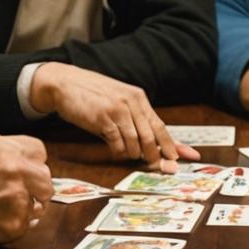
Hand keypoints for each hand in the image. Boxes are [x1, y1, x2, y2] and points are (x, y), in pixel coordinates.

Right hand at [0, 127, 51, 244]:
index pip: (39, 153)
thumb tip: (26, 165)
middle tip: (19, 196)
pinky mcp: (13, 223)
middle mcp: (17, 171)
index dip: (32, 164)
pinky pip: (23, 226)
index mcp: (7, 150)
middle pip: (46, 180)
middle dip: (36, 189)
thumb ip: (3, 154)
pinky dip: (10, 228)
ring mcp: (17, 198)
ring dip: (22, 210)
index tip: (26, 172)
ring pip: (36, 206)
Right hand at [32, 63, 198, 171]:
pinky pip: (117, 143)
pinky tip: (114, 149)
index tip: (182, 157)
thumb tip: (152, 141)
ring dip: (133, 154)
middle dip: (155, 156)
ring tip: (127, 153)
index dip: (171, 144)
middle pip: (150, 137)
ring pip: (135, 143)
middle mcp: (131, 103)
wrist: (66, 83)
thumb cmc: (93, 95)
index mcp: (138, 97)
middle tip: (156, 166)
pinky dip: (118, 151)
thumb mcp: (119, 100)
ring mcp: (117, 110)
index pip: (159, 125)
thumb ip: (134, 117)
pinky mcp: (102, 118)